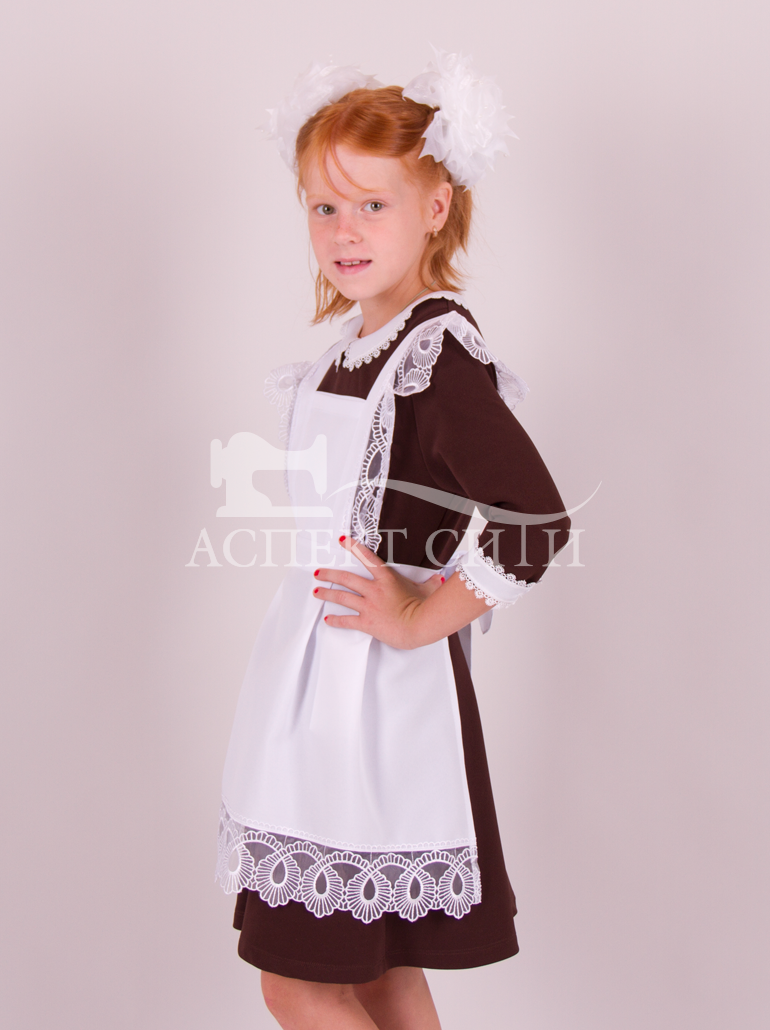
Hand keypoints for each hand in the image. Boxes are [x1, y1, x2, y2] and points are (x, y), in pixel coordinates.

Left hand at [312, 537, 444, 649]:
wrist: (420, 625)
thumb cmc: (425, 608)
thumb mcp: (428, 589)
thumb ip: (429, 582)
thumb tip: (437, 579)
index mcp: (387, 579)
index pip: (367, 558)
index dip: (353, 547)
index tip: (341, 541)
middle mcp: (374, 590)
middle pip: (346, 579)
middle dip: (329, 575)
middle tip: (318, 572)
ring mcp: (369, 606)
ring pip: (342, 597)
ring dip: (327, 594)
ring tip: (316, 592)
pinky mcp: (367, 622)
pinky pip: (347, 621)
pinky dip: (336, 620)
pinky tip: (328, 619)